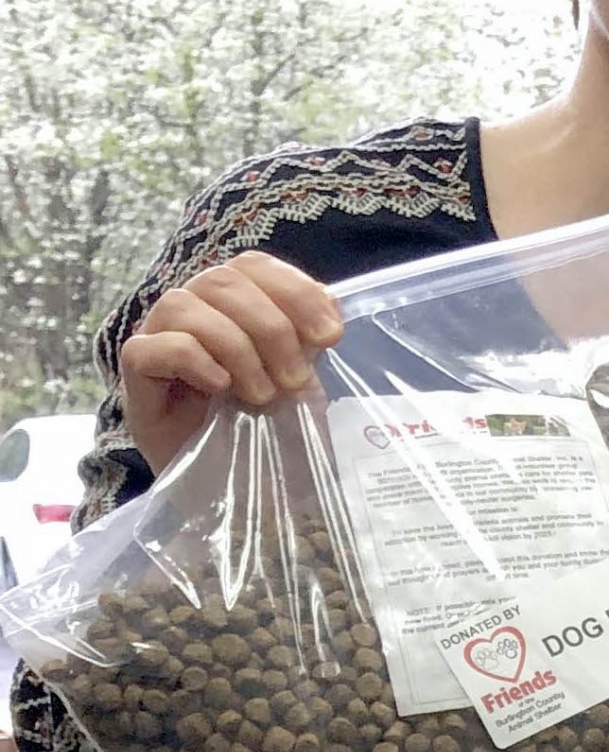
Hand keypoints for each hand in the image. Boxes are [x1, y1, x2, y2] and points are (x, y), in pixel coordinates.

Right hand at [120, 251, 342, 472]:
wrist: (242, 487)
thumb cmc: (270, 425)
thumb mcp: (301, 374)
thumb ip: (309, 335)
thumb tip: (328, 303)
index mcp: (232, 302)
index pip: (253, 265)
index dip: (295, 291)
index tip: (330, 337)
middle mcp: (191, 310)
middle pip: (221, 281)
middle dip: (271, 328)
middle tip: (295, 379)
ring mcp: (156, 340)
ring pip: (183, 306)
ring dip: (235, 348)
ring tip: (261, 395)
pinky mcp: (135, 379)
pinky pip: (148, 348)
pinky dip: (192, 360)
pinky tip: (221, 388)